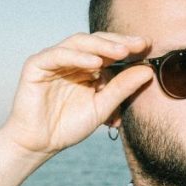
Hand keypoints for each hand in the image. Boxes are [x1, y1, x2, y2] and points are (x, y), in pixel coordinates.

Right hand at [1, 32, 152, 156]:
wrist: (40, 143)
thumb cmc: (69, 125)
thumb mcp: (102, 107)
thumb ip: (122, 88)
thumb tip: (148, 71)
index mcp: (87, 66)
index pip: (109, 49)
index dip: (128, 46)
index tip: (149, 46)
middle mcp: (71, 59)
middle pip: (96, 41)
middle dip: (118, 42)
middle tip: (139, 45)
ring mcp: (53, 59)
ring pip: (79, 43)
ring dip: (101, 46)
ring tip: (122, 52)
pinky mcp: (36, 65)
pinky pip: (58, 55)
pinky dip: (77, 57)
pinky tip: (95, 63)